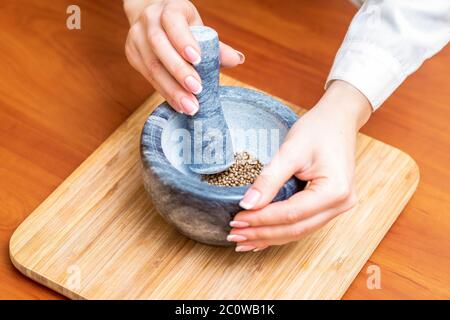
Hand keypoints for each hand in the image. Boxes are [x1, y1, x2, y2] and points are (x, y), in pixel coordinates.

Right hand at [123, 0, 244, 113]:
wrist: (152, 21)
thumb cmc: (181, 26)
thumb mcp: (198, 29)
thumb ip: (216, 46)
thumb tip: (237, 60)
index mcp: (168, 9)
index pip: (173, 22)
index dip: (183, 40)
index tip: (198, 59)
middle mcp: (149, 20)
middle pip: (160, 47)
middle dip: (179, 71)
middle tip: (197, 90)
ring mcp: (136, 37)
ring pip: (152, 66)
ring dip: (172, 89)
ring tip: (190, 106)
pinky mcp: (132, 55)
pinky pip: (148, 77)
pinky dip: (165, 92)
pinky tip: (178, 104)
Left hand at [227, 80, 371, 251]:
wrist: (337, 120)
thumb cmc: (317, 130)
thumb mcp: (290, 151)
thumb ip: (269, 179)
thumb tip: (247, 205)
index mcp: (335, 191)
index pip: (291, 214)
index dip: (261, 219)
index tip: (237, 220)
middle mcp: (341, 204)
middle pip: (296, 229)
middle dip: (262, 233)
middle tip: (235, 235)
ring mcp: (338, 207)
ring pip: (299, 231)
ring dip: (269, 236)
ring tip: (243, 240)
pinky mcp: (329, 205)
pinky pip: (303, 224)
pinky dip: (280, 231)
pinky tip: (261, 238)